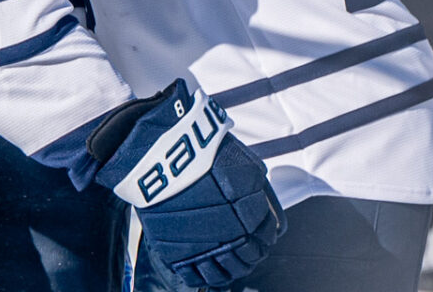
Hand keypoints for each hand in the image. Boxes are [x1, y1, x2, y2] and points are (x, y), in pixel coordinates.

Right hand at [90, 80, 284, 288]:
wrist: (166, 156)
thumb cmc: (204, 154)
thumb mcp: (245, 165)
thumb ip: (256, 190)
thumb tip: (263, 207)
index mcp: (252, 218)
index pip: (266, 239)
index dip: (264, 237)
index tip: (259, 234)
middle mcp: (232, 239)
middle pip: (247, 260)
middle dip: (248, 255)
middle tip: (241, 248)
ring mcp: (203, 249)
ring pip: (222, 274)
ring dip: (226, 269)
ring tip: (221, 260)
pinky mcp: (176, 254)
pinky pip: (194, 277)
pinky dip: (200, 276)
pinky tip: (201, 268)